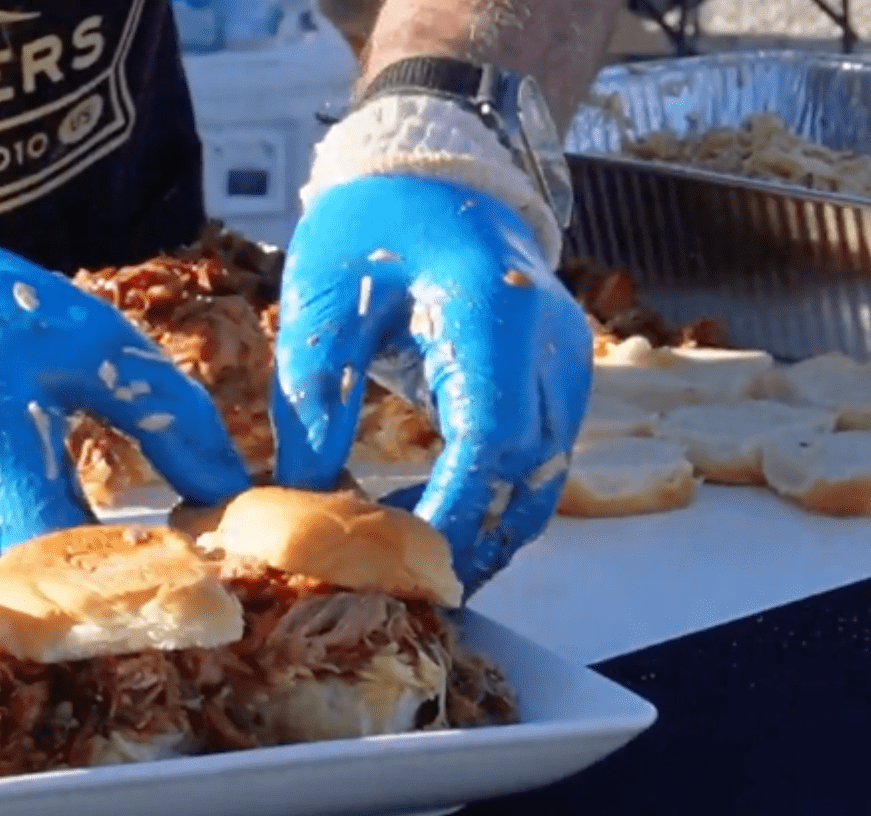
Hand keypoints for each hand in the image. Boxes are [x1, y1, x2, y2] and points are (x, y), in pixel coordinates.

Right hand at [0, 229, 250, 599]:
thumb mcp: (96, 344)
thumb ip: (171, 419)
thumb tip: (232, 492)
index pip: (71, 558)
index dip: (132, 585)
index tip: (190, 590)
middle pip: (26, 604)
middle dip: (89, 608)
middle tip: (143, 597)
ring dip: (40, 602)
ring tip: (89, 576)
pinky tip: (28, 552)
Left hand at [270, 175, 591, 595]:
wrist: (435, 171)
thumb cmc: (371, 226)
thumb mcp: (322, 303)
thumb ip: (314, 399)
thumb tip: (301, 501)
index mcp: (492, 311)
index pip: (490, 436)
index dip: (452, 510)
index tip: (404, 563)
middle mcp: (551, 340)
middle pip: (530, 471)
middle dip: (471, 539)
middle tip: (407, 590)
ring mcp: (569, 360)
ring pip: (547, 477)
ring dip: (491, 532)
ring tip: (422, 574)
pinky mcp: (563, 376)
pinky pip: (545, 459)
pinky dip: (501, 502)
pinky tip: (445, 529)